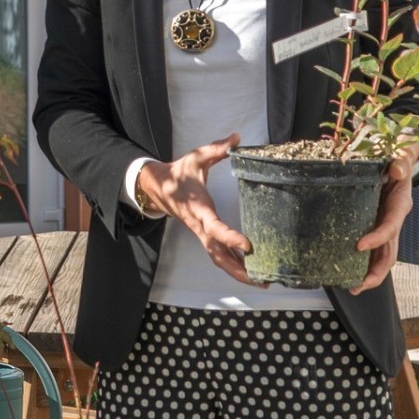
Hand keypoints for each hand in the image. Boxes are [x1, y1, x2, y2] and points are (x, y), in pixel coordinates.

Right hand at [135, 134, 257, 287]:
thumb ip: (216, 148)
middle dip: (238, 269)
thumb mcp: (195, 157)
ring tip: (261, 281)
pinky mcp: (203, 235)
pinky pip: (218, 254)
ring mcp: (201, 233)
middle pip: (218, 254)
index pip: (215, 227)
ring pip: (218, 259)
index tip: (248, 245)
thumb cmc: (179, 173)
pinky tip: (249, 271)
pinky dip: (233, 265)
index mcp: (199, 209)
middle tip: (261, 279)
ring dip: (238, 273)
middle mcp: (200, 226)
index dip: (230, 237)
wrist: (157, 187)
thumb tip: (236, 137)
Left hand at [352, 149, 415, 294]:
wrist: (397, 161)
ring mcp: (384, 226)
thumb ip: (401, 161)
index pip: (390, 226)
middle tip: (359, 284)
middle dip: (377, 271)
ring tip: (352, 287)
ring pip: (382, 257)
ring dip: (369, 275)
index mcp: (399, 205)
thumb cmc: (397, 159)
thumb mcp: (401, 156)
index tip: (360, 246)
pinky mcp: (374, 227)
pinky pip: (371, 251)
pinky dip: (362, 264)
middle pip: (390, 253)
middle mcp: (393, 220)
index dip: (378, 238)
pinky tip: (347, 275)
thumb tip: (397, 170)